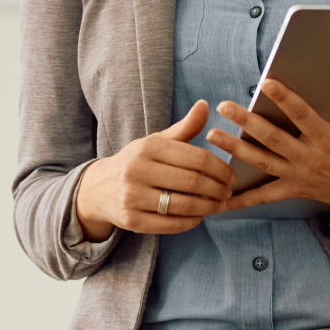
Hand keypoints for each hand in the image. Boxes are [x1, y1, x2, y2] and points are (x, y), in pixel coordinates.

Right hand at [73, 101, 236, 241]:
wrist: (98, 188)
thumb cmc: (136, 162)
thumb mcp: (157, 142)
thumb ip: (184, 127)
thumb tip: (205, 105)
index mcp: (148, 148)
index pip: (196, 158)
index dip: (220, 169)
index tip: (232, 177)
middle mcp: (137, 170)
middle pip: (192, 182)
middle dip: (218, 190)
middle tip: (228, 193)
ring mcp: (132, 197)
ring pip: (183, 205)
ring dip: (208, 208)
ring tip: (218, 205)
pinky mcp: (131, 220)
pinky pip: (170, 224)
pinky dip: (191, 222)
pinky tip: (199, 216)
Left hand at [210, 73, 329, 219]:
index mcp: (329, 140)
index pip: (301, 116)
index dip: (284, 99)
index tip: (266, 83)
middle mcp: (310, 159)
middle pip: (272, 138)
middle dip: (246, 122)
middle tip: (225, 107)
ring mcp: (300, 177)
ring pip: (262, 162)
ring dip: (236, 149)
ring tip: (213, 136)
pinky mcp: (297, 190)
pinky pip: (266, 196)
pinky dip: (243, 199)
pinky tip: (221, 200)